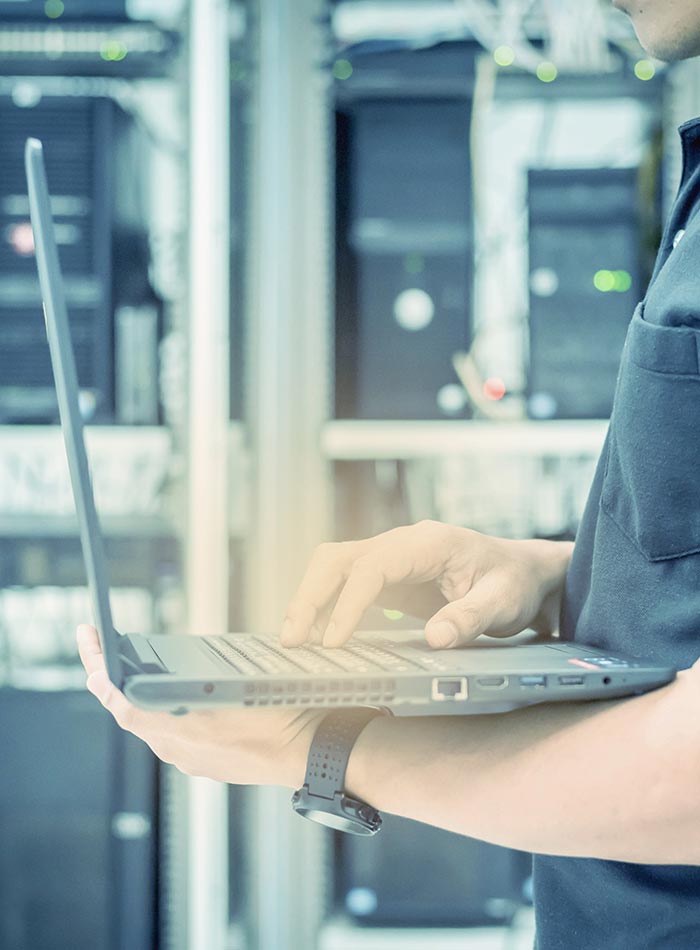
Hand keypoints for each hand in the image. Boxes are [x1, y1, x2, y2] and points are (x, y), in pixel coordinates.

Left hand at [77, 625, 321, 786]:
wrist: (305, 753)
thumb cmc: (277, 720)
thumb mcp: (232, 691)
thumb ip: (188, 695)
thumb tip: (151, 686)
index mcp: (177, 729)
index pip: (120, 701)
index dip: (99, 672)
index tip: (90, 644)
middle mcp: (175, 747)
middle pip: (128, 710)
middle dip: (109, 679)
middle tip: (97, 649)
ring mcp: (189, 757)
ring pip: (149, 721)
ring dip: (135, 695)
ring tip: (128, 668)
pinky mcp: (204, 761)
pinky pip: (171, 732)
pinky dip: (161, 710)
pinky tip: (172, 695)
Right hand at [281, 520, 572, 649]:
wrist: (522, 571)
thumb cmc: (514, 582)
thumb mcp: (503, 602)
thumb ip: (470, 618)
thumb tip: (434, 638)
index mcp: (428, 543)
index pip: (373, 566)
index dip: (349, 602)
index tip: (334, 640)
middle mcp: (401, 544)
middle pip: (338, 558)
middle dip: (310, 595)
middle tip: (293, 639)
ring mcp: (391, 559)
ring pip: (333, 568)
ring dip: (310, 599)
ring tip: (293, 641)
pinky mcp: (387, 578)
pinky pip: (345, 585)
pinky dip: (325, 606)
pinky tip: (316, 636)